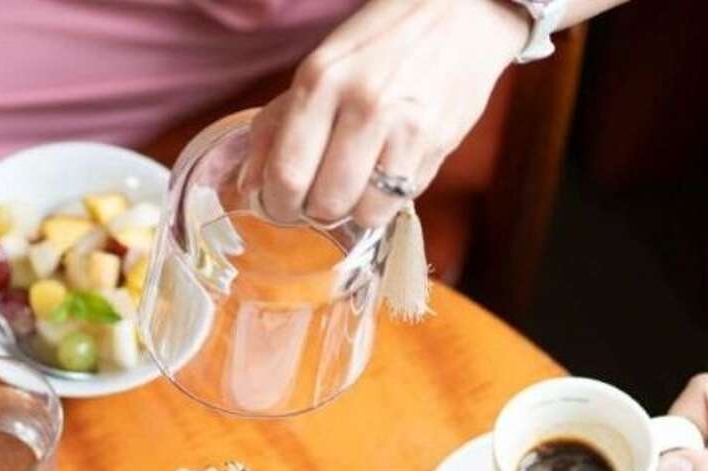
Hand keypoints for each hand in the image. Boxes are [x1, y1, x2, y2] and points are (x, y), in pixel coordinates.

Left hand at [242, 0, 528, 226]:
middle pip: (324, 203)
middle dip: (313, 213)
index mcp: (322, 80)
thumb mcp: (319, 70)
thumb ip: (277, 127)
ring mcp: (406, 128)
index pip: (286, 174)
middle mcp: (364, 104)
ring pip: (364, 213)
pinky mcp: (438, 145)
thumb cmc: (378, 45)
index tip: (278, 205)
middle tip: (315, 200)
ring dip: (352, 212)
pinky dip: (385, 200)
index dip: (276, 204)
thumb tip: (248, 186)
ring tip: (352, 188)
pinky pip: (399, 202)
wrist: (459, 12)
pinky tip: (383, 174)